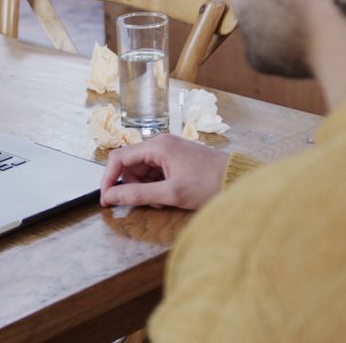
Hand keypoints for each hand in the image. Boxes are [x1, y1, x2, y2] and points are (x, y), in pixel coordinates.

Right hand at [100, 134, 229, 209]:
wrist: (239, 180)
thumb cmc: (209, 184)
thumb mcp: (171, 193)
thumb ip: (137, 194)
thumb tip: (111, 196)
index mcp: (157, 145)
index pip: (119, 157)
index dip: (108, 178)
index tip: (106, 198)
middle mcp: (161, 143)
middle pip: (131, 165)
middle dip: (134, 186)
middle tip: (150, 202)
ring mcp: (169, 150)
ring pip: (143, 171)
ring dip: (147, 188)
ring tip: (165, 199)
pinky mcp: (176, 158)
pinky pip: (156, 172)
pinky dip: (157, 186)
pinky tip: (171, 195)